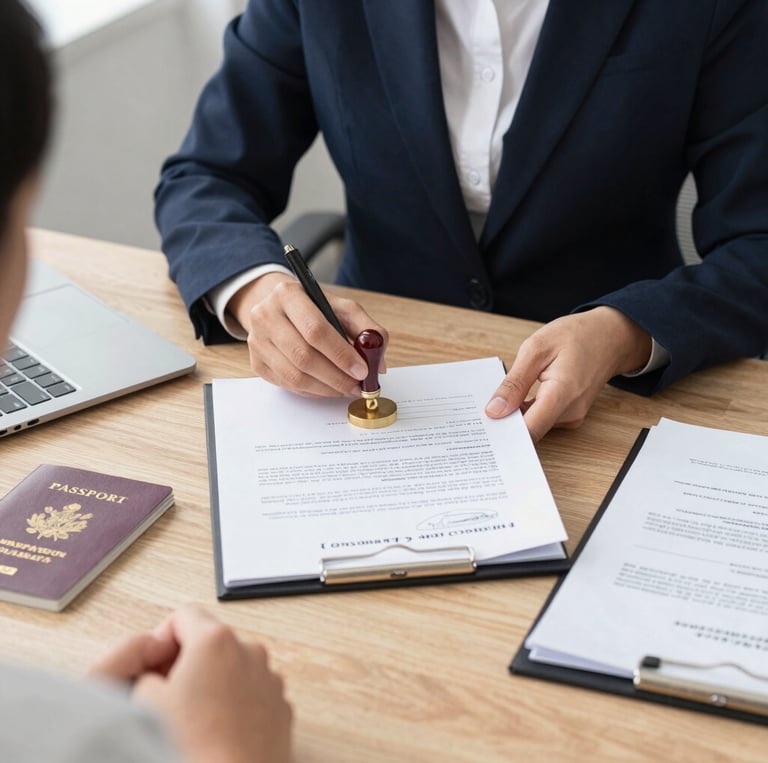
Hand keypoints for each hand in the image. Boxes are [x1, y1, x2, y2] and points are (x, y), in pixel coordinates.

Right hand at [90, 607, 291, 762]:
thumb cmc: (193, 748)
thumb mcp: (144, 702)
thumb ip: (146, 674)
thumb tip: (154, 677)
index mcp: (215, 640)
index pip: (183, 616)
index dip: (161, 640)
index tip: (154, 666)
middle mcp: (249, 651)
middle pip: (211, 642)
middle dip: (188, 664)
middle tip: (168, 698)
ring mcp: (269, 679)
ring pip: (233, 669)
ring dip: (213, 685)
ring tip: (194, 724)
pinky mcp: (281, 707)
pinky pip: (252, 694)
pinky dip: (235, 706)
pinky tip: (218, 736)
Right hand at [229, 272, 387, 396]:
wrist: (276, 308)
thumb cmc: (313, 308)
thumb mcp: (341, 307)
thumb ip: (365, 328)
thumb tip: (378, 363)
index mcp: (288, 294)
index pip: (315, 330)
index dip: (341, 354)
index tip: (362, 370)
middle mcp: (265, 316)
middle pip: (303, 356)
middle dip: (337, 377)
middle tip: (358, 386)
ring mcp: (257, 342)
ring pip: (295, 376)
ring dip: (327, 388)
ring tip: (347, 389)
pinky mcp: (257, 364)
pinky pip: (288, 385)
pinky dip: (314, 391)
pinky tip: (329, 388)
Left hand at [485, 307, 651, 441]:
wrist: (610, 337)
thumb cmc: (577, 336)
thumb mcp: (536, 348)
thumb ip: (514, 383)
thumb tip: (495, 410)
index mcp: (562, 393)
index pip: (530, 430)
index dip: (504, 433)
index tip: (485, 427)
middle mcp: (570, 412)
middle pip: (530, 430)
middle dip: (505, 422)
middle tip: (485, 406)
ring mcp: (572, 416)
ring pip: (534, 425)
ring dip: (516, 414)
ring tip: (504, 394)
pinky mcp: (570, 416)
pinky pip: (542, 419)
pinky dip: (527, 411)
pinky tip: (518, 397)